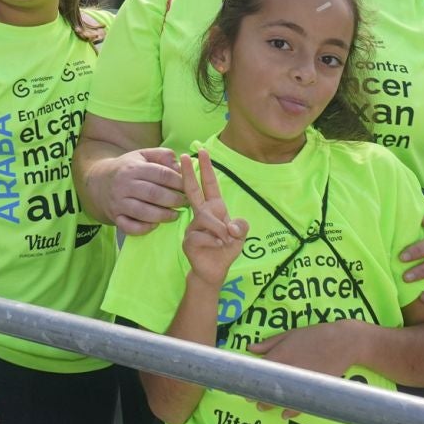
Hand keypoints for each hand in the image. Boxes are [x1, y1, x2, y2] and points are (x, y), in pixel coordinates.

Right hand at [87, 147, 188, 235]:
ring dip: (163, 215)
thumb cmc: (127, 168)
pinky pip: (130, 227)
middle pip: (154, 194)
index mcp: (133, 168)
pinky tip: (155, 224)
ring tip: (175, 215)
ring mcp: (118, 203)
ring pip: (144, 213)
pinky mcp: (115, 217)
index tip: (188, 187)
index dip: (178, 181)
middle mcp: (124, 185)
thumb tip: (179, 166)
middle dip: (174, 200)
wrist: (98, 182)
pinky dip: (144, 228)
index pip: (161, 174)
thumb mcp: (142, 155)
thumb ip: (162, 155)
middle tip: (185, 202)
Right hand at [178, 148, 247, 287]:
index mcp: (214, 209)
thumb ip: (241, 227)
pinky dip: (215, 242)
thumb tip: (230, 226)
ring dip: (220, 230)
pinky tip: (216, 248)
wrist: (214, 271)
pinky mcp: (188, 239)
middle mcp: (201, 214)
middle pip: (193, 190)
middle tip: (183, 155)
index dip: (206, 169)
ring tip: (226, 240)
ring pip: (206, 218)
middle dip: (188, 172)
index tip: (202, 152)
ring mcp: (193, 226)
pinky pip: (202, 235)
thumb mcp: (241, 236)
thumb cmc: (225, 250)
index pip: (209, 185)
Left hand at [247, 321, 361, 417]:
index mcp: (280, 355)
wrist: (343, 341)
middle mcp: (288, 370)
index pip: (260, 372)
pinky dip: (292, 410)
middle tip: (253, 400)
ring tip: (263, 406)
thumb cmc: (314, 335)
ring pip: (283, 398)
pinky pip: (301, 403)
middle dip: (259, 395)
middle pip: (269, 388)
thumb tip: (250, 348)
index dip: (251, 381)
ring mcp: (302, 381)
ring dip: (272, 404)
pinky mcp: (314, 388)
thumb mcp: (289, 334)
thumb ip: (268, 343)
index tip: (245, 386)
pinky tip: (286, 413)